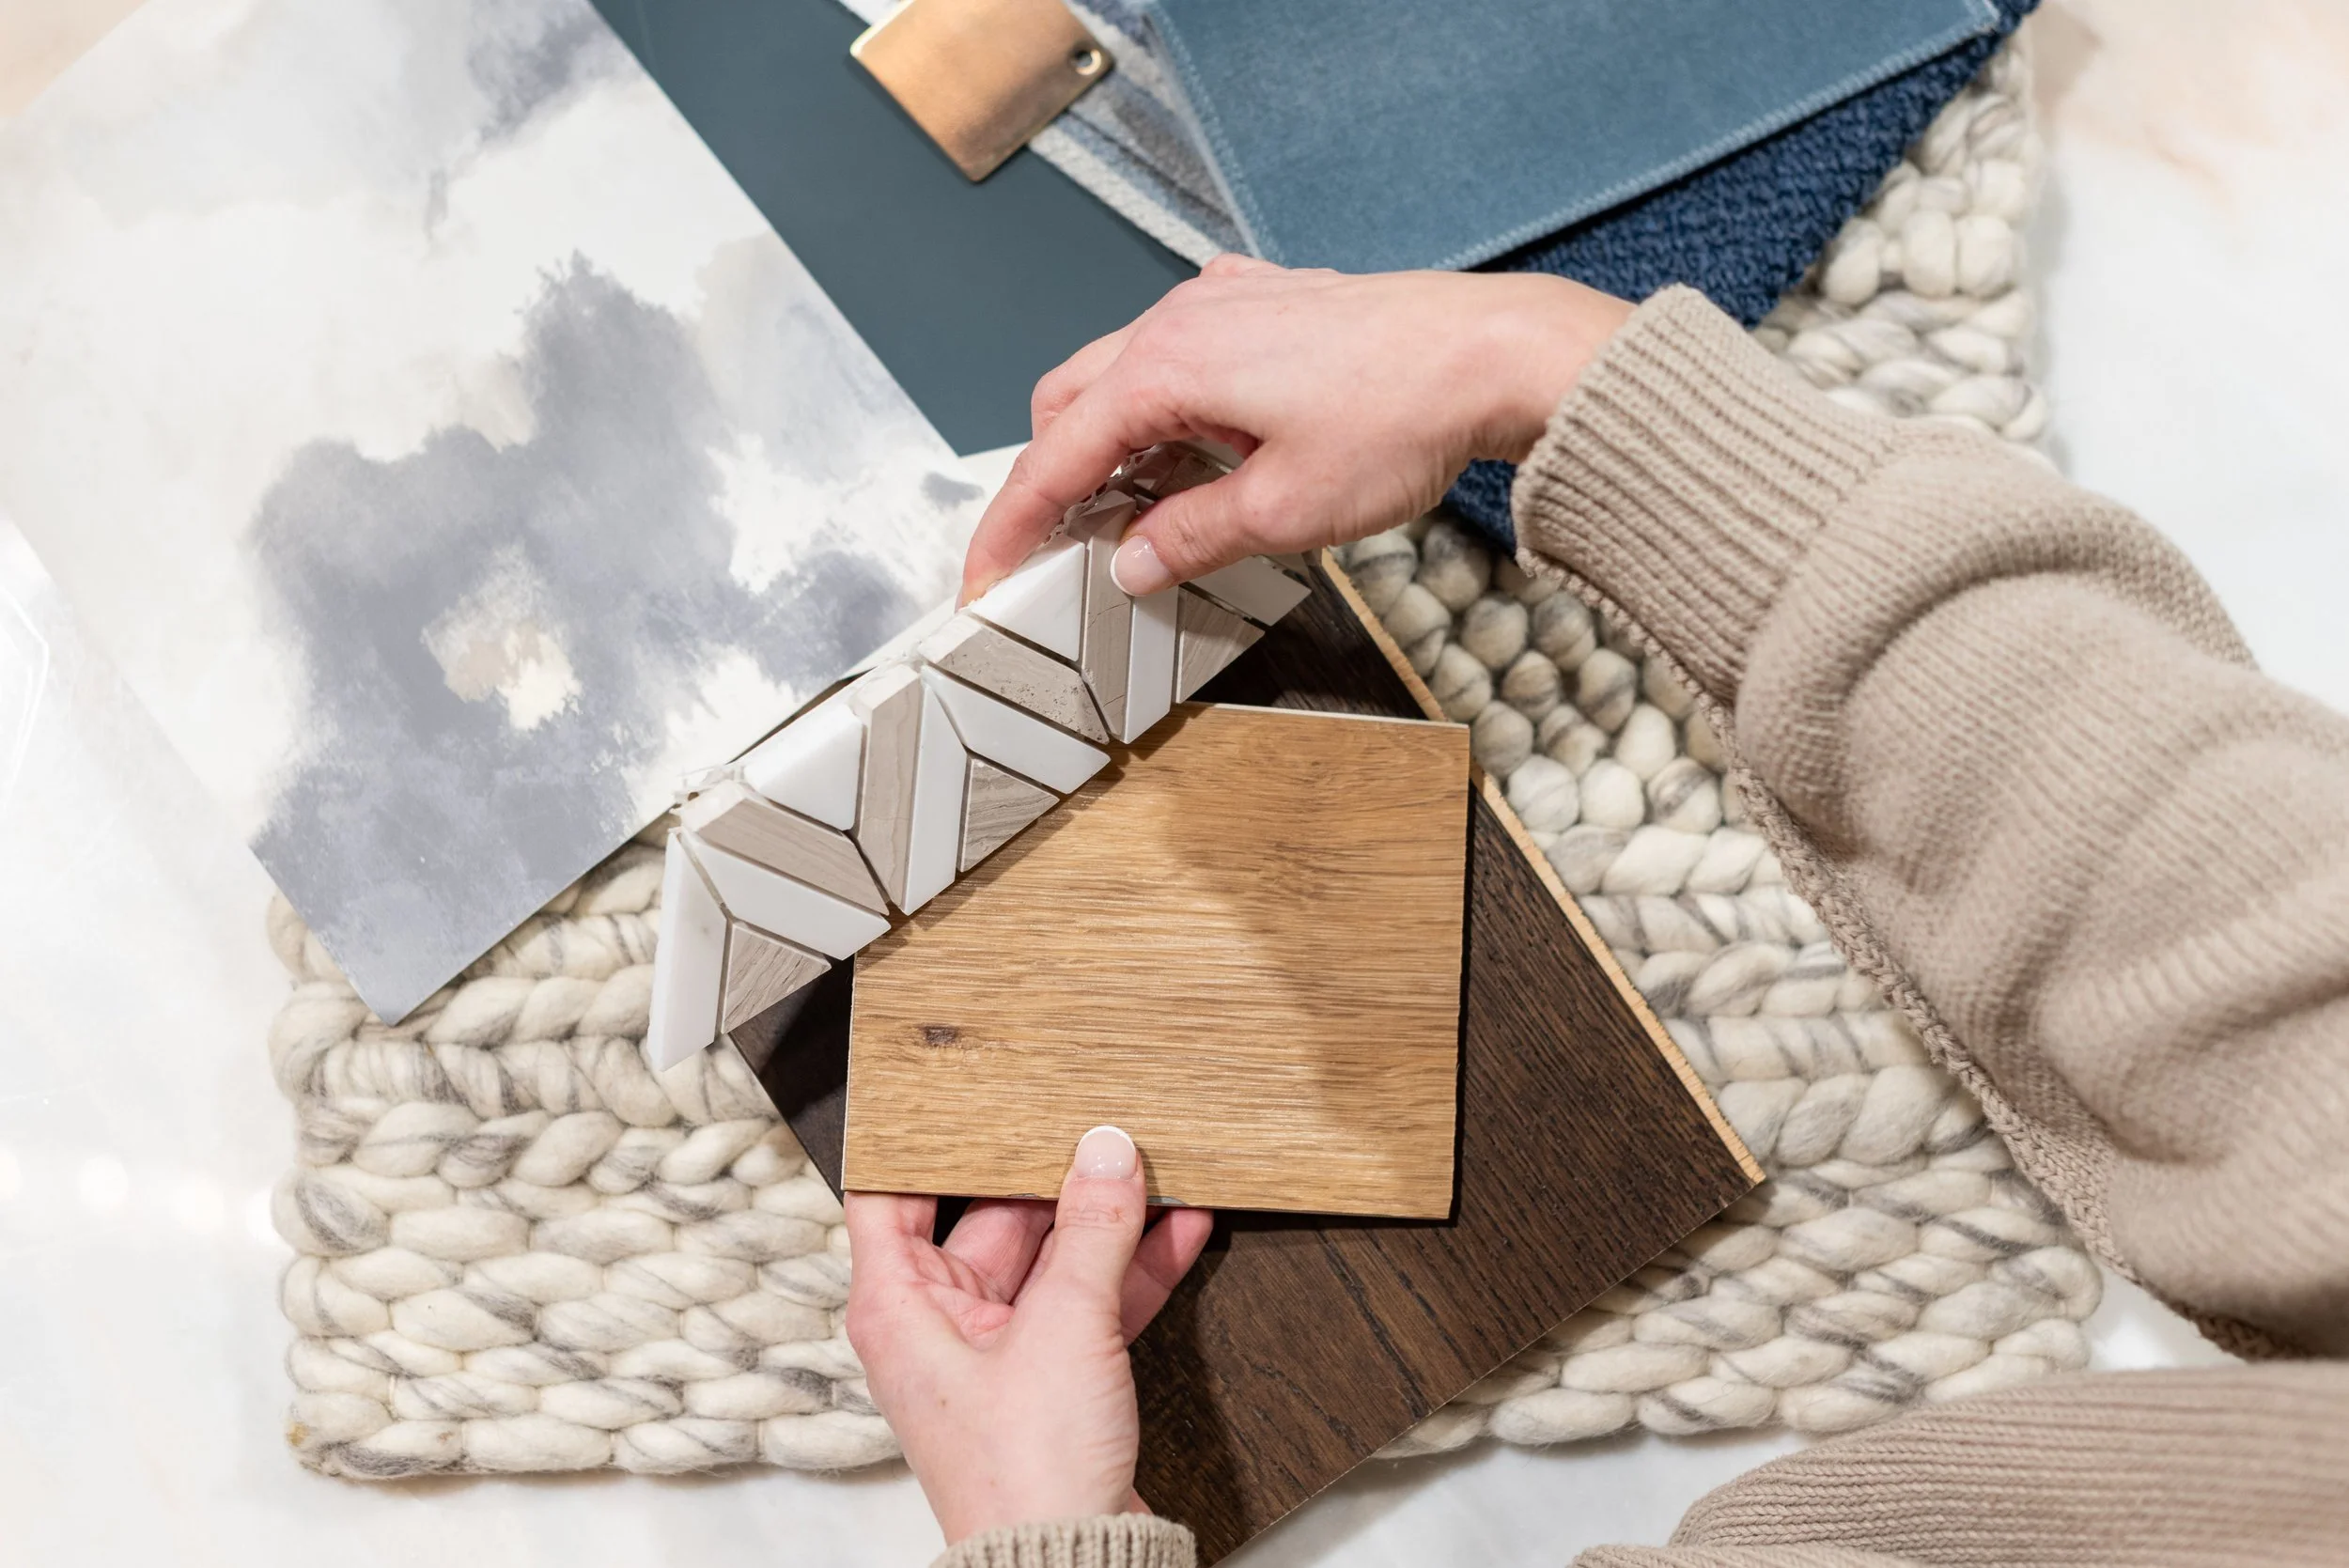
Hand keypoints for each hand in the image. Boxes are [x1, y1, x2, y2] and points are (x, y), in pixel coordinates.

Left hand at [844, 1127, 1215, 1543]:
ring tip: (1153, 1163)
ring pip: (1051, 1258)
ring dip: (1104, 1219)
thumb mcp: (1066, 1329)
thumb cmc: (1025, 1477)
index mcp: (901, 1304)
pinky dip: (1130, 1268)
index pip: (890, 1193)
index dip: (925, 1140)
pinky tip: (1178, 1227)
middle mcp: (940, 1322)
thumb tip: (1108, 1151)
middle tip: (1094, 1117)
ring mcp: (999, 1350)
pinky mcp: (1053, 1377)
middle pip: (990, 1216)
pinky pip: (1088, 1301)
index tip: (971, 1088)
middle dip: (1050, 1174)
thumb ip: (1093, 1231)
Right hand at [961, 256, 1634, 601]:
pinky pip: (1182, 350)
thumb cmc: (1399, 418)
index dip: (1011, 528)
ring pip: (1123, 373)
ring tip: (1144, 512)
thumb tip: (1131, 563)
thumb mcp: (1283, 513)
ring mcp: (1222, 304)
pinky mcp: (1266, 303)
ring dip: (1115, 442)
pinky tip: (1206, 448)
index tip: (985, 578)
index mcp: (1163, 370)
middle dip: (1053, 480)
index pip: (1051, 460)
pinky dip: (1167, 405)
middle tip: (1061, 551)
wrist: (1491, 354)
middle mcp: (1179, 321)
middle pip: (1070, 404)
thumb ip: (1189, 539)